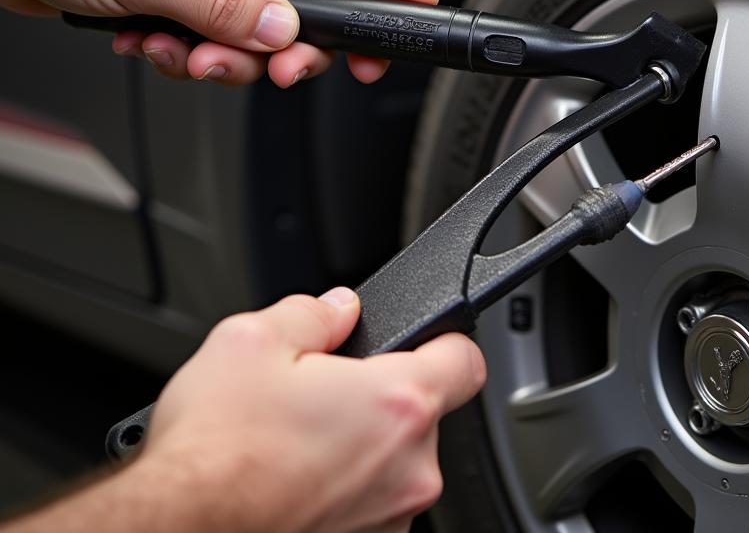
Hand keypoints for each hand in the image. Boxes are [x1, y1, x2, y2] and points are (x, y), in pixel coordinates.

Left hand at [0, 0, 435, 86]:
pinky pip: (223, 32)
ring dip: (230, 54)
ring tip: (185, 53)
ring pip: (263, 23)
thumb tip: (285, 32)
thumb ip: (229, 8)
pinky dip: (197, 51)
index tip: (418, 5)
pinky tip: (156, 41)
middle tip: (283, 71)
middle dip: (293, 42)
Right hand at [142, 290, 485, 532]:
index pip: (467, 360)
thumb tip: (338, 308)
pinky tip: (290, 486)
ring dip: (358, 452)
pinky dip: (341, 495)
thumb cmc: (210, 456)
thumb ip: (312, 313)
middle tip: (321, 396)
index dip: (444, 342)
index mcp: (396, 405)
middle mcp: (408, 471)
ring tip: (294, 446)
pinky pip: (369, 509)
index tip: (424, 341)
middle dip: (379, 399)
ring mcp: (388, 523)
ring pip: (391, 466)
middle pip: (421, 414)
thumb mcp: (251, 342)